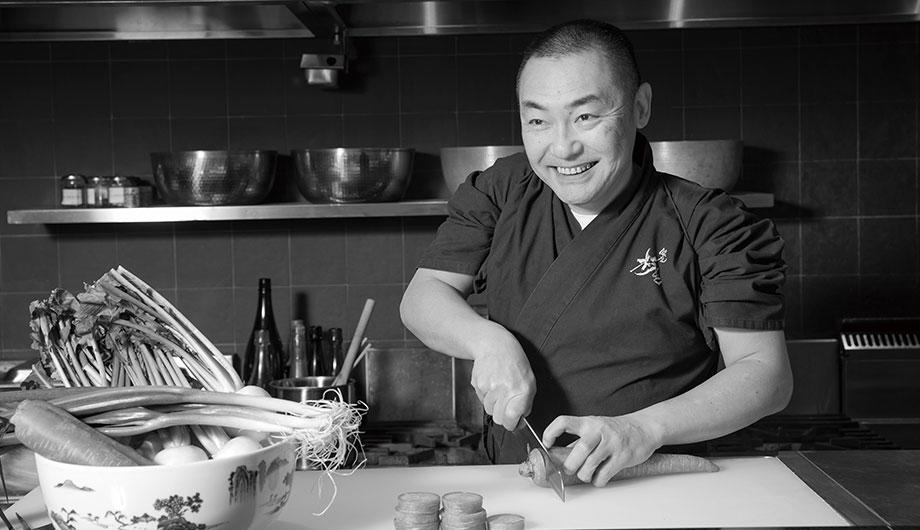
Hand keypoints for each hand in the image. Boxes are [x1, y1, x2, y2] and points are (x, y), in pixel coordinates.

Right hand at [469, 324, 534, 430]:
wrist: (495, 345)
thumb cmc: (515, 364)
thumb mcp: (529, 382)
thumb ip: (525, 404)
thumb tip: (518, 423)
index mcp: (522, 390)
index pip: (511, 419)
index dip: (511, 423)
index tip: (512, 421)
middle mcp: (505, 389)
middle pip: (497, 418)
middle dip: (502, 415)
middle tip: (505, 403)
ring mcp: (490, 386)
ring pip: (488, 409)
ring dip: (493, 404)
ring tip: (498, 388)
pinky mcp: (478, 383)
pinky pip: (481, 399)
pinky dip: (485, 395)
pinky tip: (491, 382)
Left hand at [542, 415, 660, 486]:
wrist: (645, 427)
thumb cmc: (617, 429)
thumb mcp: (596, 428)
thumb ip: (579, 440)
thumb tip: (559, 455)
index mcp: (588, 422)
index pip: (563, 422)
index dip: (551, 433)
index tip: (547, 444)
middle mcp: (599, 430)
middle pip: (579, 449)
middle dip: (570, 465)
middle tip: (570, 469)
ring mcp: (612, 443)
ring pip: (590, 464)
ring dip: (584, 474)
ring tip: (586, 475)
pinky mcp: (623, 456)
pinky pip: (605, 474)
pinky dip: (598, 481)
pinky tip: (599, 478)